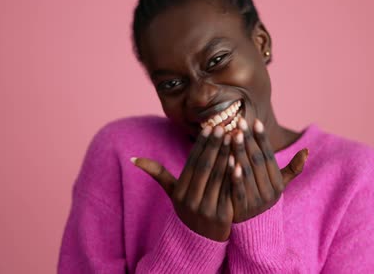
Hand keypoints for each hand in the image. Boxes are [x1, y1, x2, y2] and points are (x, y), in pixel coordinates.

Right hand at [132, 125, 233, 241]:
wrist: (198, 245)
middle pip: (204, 167)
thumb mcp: (172, 193)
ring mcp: (207, 209)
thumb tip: (133, 159)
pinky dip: (234, 175)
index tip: (209, 127)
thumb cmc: (187, 210)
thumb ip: (157, 174)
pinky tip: (240, 160)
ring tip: (234, 138)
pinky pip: (229, 191)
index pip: (192, 163)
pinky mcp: (223, 216)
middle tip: (223, 127)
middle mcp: (191, 200)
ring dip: (226, 155)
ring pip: (217, 177)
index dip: (201, 144)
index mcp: (180, 192)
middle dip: (214, 146)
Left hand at [230, 117, 308, 222]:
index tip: (255, 121)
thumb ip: (292, 168)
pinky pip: (238, 189)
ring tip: (233, 135)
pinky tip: (228, 160)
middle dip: (249, 140)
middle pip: (258, 161)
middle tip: (240, 122)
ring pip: (248, 172)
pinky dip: (235, 175)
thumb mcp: (278, 184)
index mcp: (277, 183)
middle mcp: (269, 192)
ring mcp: (256, 201)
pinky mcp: (241, 210)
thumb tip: (307, 150)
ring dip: (240, 152)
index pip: (269, 156)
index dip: (262, 139)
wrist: (253, 229)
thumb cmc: (263, 197)